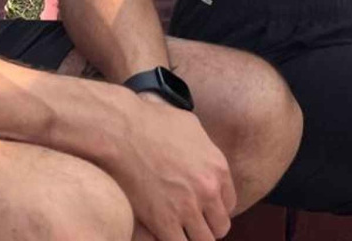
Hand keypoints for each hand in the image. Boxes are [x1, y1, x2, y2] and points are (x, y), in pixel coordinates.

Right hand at [96, 88, 235, 240]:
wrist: (121, 130)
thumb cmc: (151, 122)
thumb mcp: (191, 126)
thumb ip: (204, 148)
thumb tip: (203, 157)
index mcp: (217, 168)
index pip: (230, 204)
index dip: (215, 209)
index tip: (202, 209)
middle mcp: (207, 190)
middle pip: (220, 227)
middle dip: (206, 227)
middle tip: (190, 223)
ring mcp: (186, 208)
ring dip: (191, 237)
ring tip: (177, 230)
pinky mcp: (162, 221)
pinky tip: (161, 233)